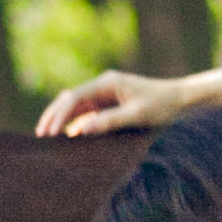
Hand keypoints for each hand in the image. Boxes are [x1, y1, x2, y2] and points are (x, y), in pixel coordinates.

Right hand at [35, 69, 182, 139]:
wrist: (181, 100)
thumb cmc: (162, 106)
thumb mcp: (137, 115)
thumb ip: (109, 122)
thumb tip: (81, 130)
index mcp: (108, 83)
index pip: (75, 97)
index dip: (59, 115)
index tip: (49, 132)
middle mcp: (103, 86)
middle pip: (70, 99)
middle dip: (54, 115)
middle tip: (40, 135)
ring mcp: (106, 95)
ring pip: (76, 106)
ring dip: (62, 119)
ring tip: (47, 137)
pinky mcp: (110, 104)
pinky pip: (87, 113)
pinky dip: (76, 124)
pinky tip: (68, 138)